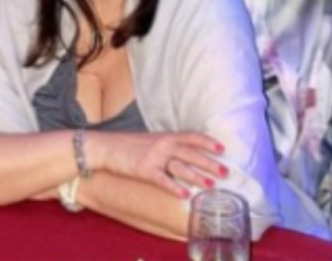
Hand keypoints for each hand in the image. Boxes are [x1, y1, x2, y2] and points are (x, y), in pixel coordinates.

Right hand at [90, 131, 226, 198]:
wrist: (106, 147)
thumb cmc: (130, 145)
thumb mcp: (151, 140)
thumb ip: (168, 146)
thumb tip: (187, 155)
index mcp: (165, 136)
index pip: (191, 136)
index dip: (207, 142)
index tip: (222, 149)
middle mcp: (162, 145)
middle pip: (190, 153)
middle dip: (209, 162)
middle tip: (225, 172)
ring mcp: (153, 157)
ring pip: (179, 167)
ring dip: (197, 176)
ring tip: (211, 185)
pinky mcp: (144, 170)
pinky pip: (162, 180)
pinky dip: (174, 188)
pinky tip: (185, 195)